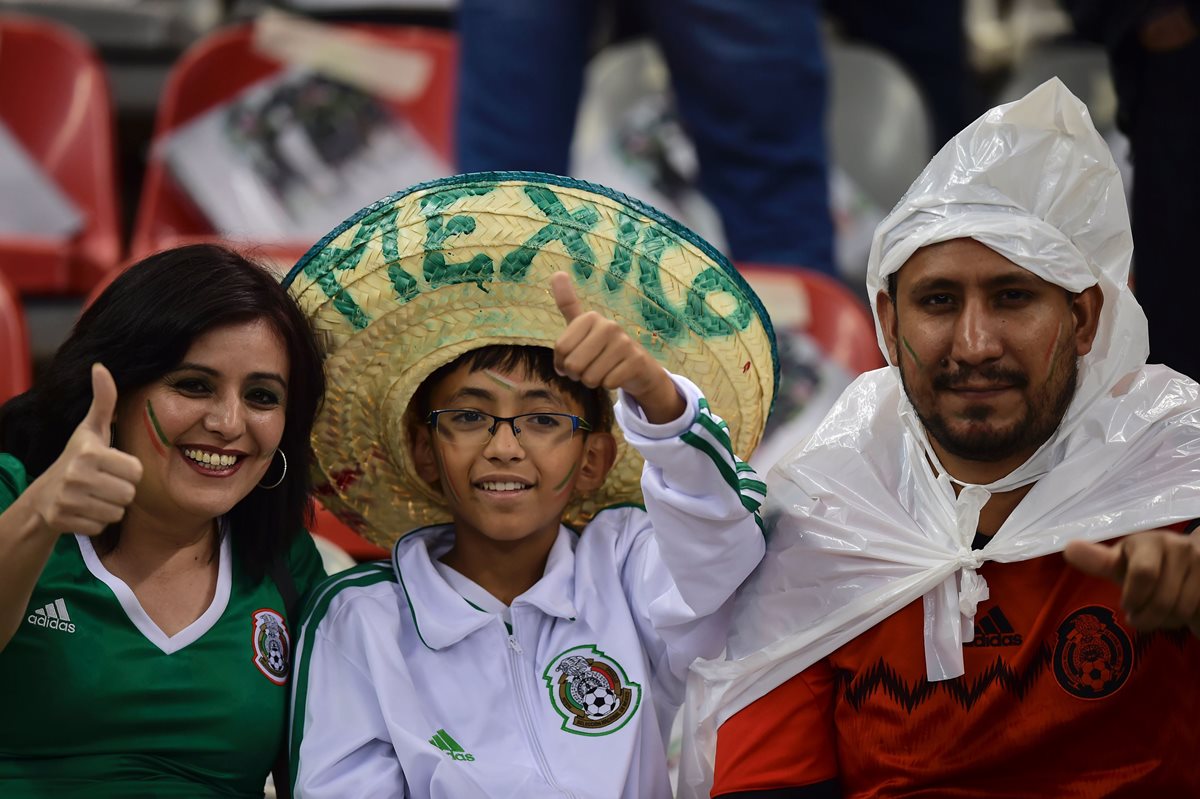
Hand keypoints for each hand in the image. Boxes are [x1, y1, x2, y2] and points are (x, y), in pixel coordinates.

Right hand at [28, 364, 142, 535]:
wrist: (42, 496)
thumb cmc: (76, 458)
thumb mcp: (90, 430)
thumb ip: (102, 401)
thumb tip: (101, 367)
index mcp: (89, 451)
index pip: (136, 471)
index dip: (128, 471)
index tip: (111, 467)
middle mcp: (76, 474)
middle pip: (129, 493)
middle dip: (120, 491)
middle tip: (101, 484)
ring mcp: (68, 499)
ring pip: (118, 512)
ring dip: (110, 507)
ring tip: (93, 496)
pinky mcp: (63, 520)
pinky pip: (102, 526)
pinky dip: (95, 521)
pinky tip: (82, 510)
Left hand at [551, 271, 683, 423]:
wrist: (637, 367)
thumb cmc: (602, 349)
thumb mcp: (582, 327)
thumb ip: (568, 303)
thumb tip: (557, 273)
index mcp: (590, 317)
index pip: (560, 349)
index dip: (562, 363)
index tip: (574, 357)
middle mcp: (608, 325)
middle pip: (573, 365)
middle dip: (577, 375)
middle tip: (590, 368)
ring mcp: (624, 342)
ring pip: (590, 377)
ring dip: (593, 381)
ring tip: (604, 370)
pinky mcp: (636, 360)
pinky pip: (607, 383)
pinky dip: (608, 385)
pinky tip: (617, 375)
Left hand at [1064, 529, 1199, 634]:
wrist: (1191, 563)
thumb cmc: (1145, 564)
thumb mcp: (1121, 563)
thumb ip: (1098, 561)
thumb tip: (1069, 549)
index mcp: (1151, 542)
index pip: (1143, 574)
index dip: (1133, 598)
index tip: (1127, 605)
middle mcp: (1182, 548)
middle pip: (1161, 600)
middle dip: (1146, 617)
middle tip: (1139, 617)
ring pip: (1181, 611)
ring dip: (1166, 622)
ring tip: (1159, 615)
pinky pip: (1197, 614)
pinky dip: (1187, 622)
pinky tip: (1181, 612)